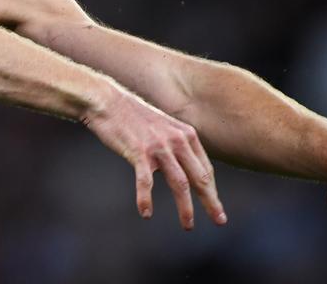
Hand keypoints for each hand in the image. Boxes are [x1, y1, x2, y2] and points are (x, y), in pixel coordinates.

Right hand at [83, 84, 226, 229]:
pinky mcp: (138, 152)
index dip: (212, 190)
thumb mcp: (163, 126)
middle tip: (219, 220)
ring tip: (188, 225)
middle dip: (210, 202)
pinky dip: (145, 199)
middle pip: (200, 177)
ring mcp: (158, 147)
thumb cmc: (132, 116)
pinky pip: (145, 182)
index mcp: (186, 135)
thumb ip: (176, 144)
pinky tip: (145, 213)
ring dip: (186, 207)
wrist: (107, 101)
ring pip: (180, 183)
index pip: (206, 168)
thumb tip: (184, 167)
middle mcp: (177, 140)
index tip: (216, 206)